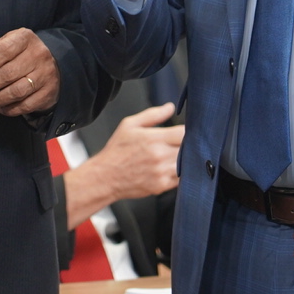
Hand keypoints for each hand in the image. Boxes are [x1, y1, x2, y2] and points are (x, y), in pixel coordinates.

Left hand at [0, 28, 59, 115]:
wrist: (52, 66)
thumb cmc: (24, 54)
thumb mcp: (10, 43)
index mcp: (26, 39)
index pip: (4, 51)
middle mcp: (38, 55)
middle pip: (8, 74)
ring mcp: (45, 75)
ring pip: (16, 92)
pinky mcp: (48, 93)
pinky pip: (25, 105)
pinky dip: (9, 109)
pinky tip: (0, 107)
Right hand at [60, 103, 182, 228]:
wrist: (105, 177)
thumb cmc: (116, 150)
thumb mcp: (129, 125)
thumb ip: (152, 115)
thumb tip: (170, 107)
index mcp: (153, 138)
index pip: (183, 133)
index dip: (187, 131)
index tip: (184, 131)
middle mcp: (159, 156)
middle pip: (188, 149)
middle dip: (187, 145)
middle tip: (181, 144)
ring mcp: (161, 172)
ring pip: (186, 164)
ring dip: (185, 160)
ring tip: (175, 156)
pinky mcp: (161, 186)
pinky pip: (180, 179)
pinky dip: (179, 173)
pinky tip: (170, 168)